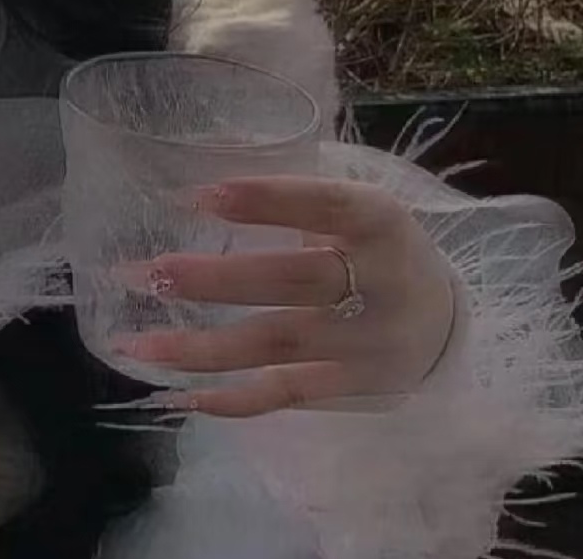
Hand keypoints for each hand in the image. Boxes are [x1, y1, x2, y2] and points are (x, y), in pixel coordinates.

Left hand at [113, 176, 457, 417]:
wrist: (445, 323)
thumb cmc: (373, 249)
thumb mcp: (354, 212)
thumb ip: (293, 200)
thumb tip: (192, 183)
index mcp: (382, 222)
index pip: (327, 204)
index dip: (265, 200)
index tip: (197, 196)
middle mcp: (381, 283)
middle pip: (293, 280)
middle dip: (212, 280)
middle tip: (145, 273)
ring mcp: (369, 344)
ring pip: (279, 343)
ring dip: (200, 346)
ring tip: (137, 343)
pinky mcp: (355, 389)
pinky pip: (287, 395)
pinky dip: (232, 399)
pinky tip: (180, 395)